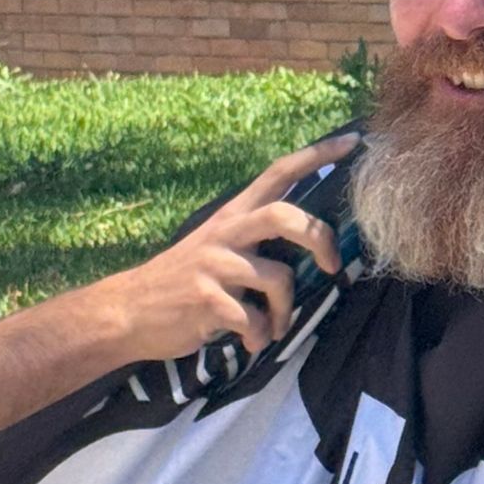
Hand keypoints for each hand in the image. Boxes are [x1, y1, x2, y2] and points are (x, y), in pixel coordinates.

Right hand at [99, 135, 354, 368]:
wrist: (129, 312)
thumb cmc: (185, 284)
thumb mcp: (217, 248)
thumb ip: (256, 241)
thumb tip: (312, 248)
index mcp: (233, 215)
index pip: (279, 172)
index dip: (318, 155)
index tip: (354, 142)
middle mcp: (225, 232)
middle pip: (283, 215)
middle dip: (318, 239)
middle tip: (331, 267)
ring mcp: (214, 264)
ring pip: (277, 278)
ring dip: (285, 312)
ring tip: (274, 328)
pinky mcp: (206, 298)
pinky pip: (252, 318)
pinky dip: (258, 335)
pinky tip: (250, 341)